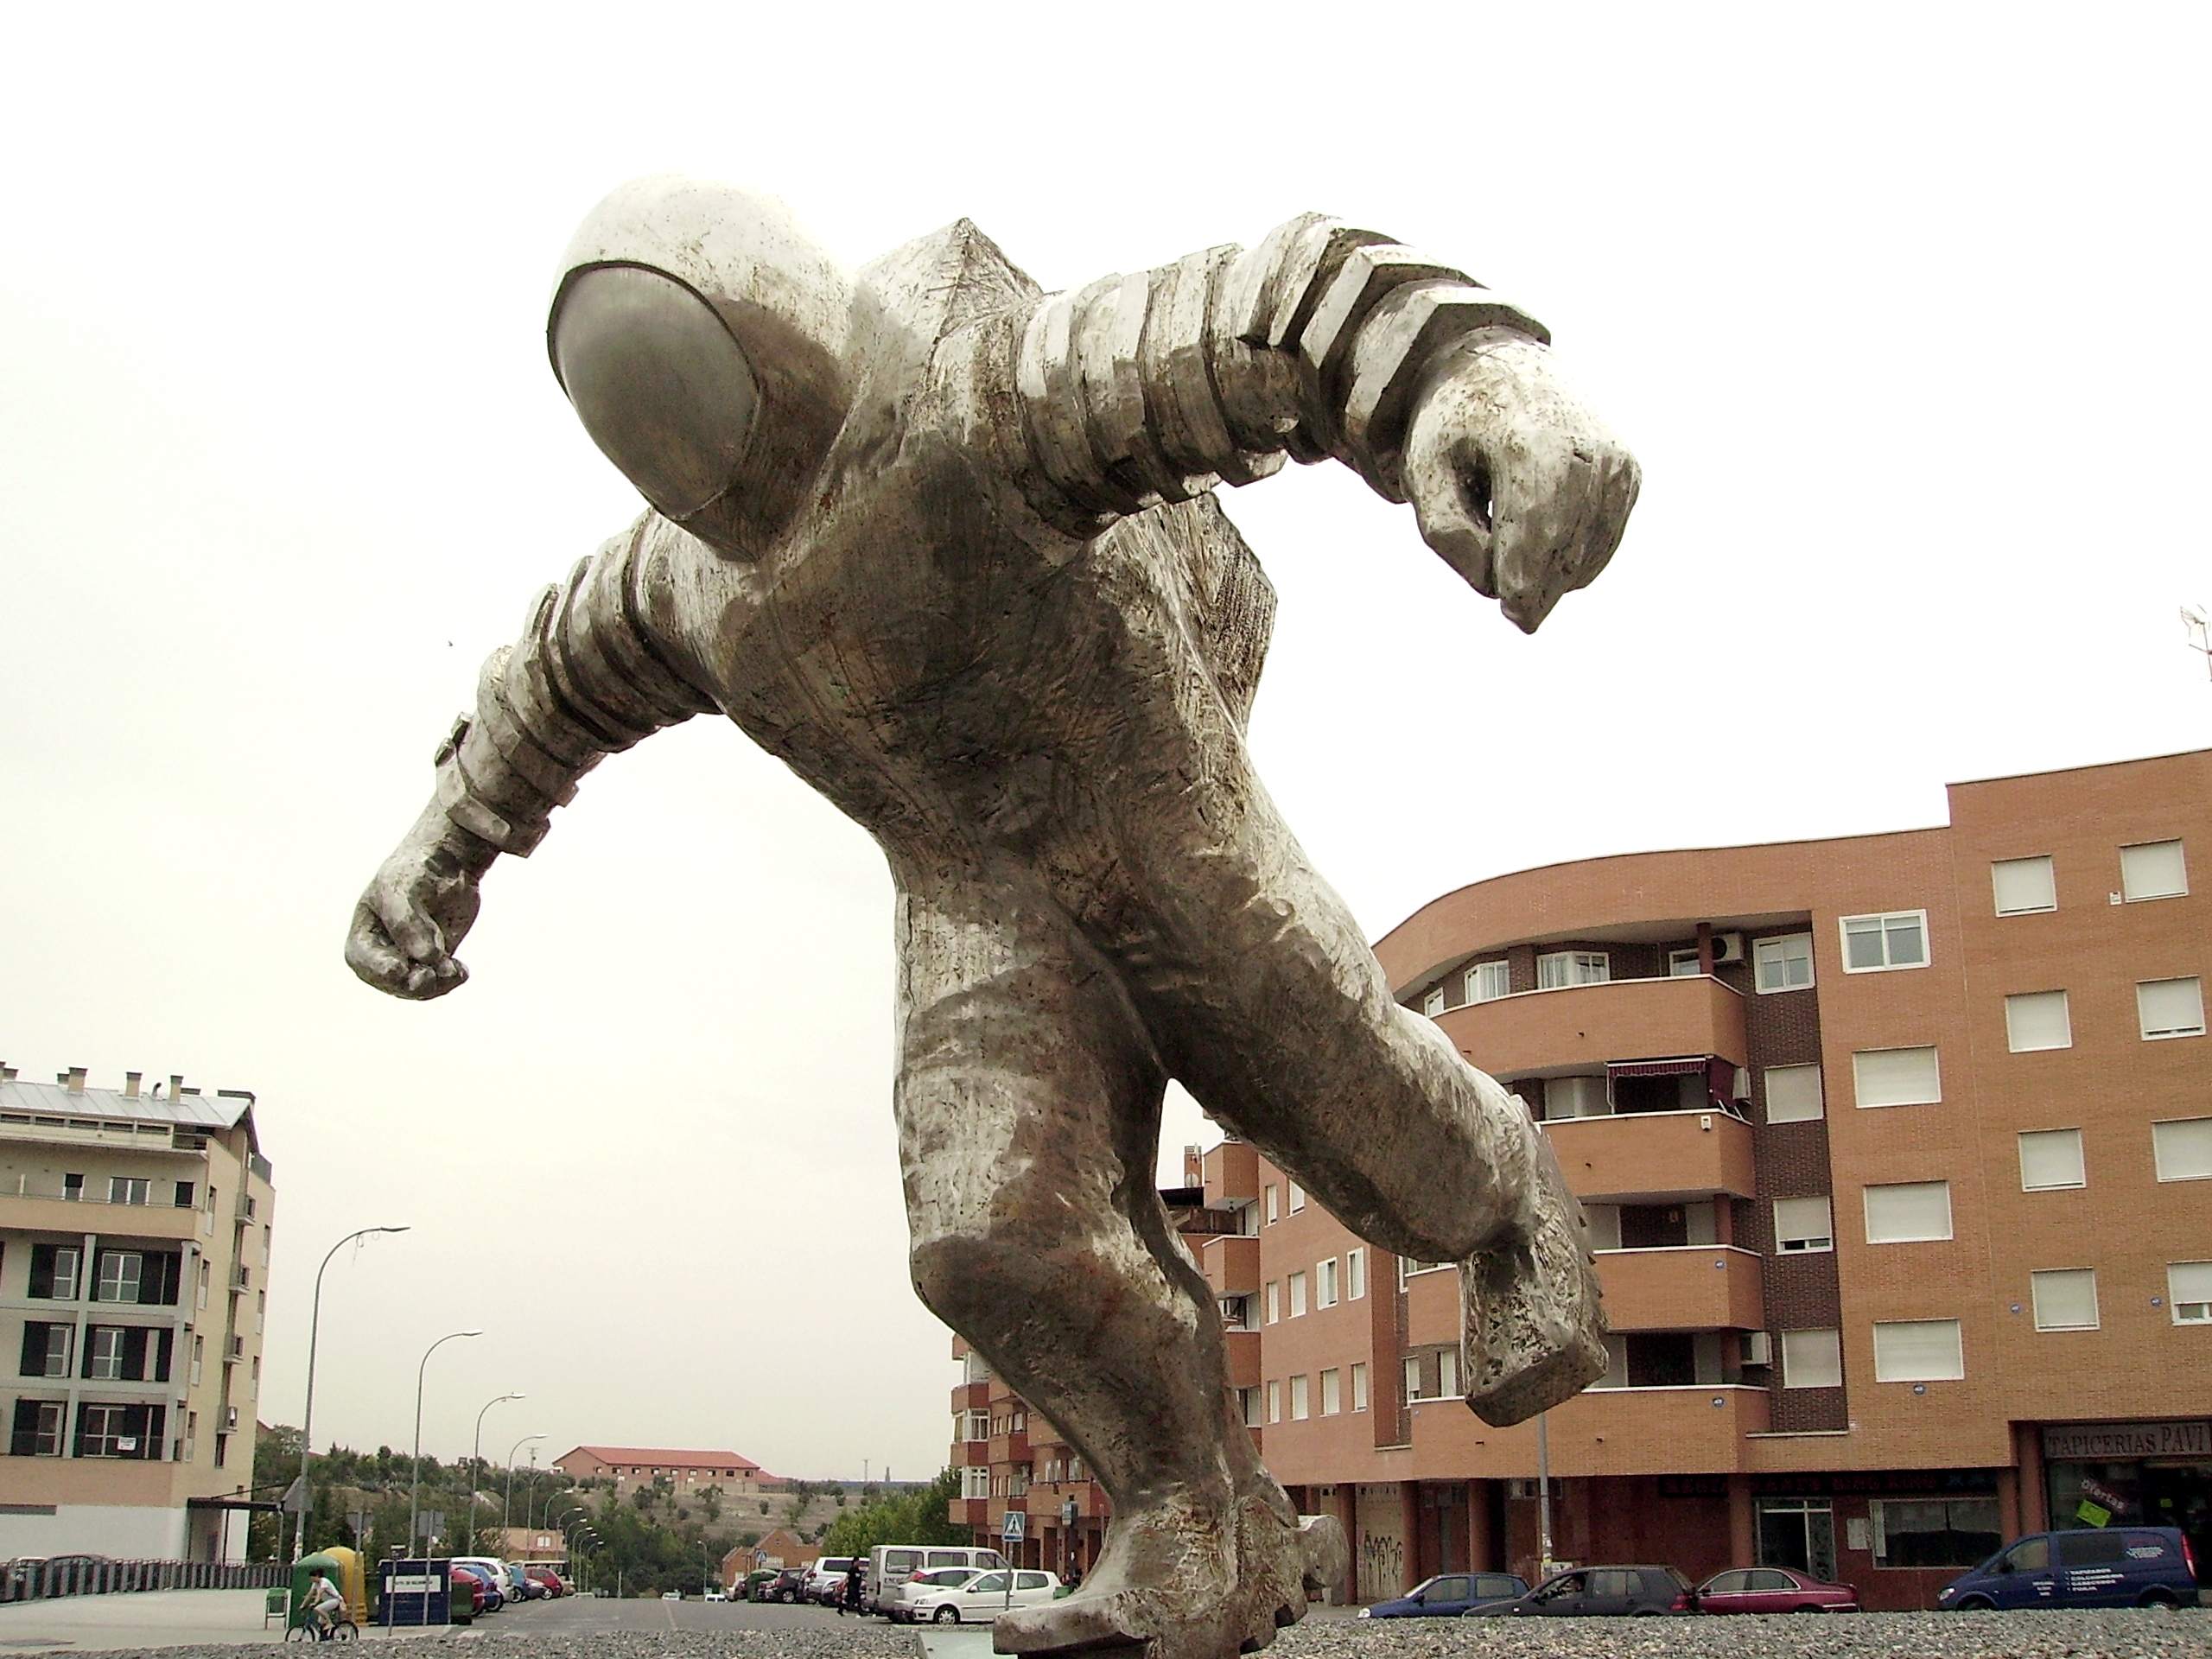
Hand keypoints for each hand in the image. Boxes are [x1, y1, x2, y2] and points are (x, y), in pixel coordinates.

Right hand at [344, 803, 495, 999]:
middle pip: (392, 982)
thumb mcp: (402, 887)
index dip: (378, 970)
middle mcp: (384, 952)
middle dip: (412, 983)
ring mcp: (411, 959)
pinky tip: (461, 970)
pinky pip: (441, 982)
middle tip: (433, 975)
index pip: (362, 961)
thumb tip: (425, 958)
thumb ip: (407, 922)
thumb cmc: (415, 870)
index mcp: (364, 934)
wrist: (448, 863)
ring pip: (419, 987)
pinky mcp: (436, 960)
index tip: (400, 969)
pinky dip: (451, 979)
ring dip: (436, 985)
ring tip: (454, 971)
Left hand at [1401, 331, 1638, 632]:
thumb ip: (1445, 533)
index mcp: (1531, 445)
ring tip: (1511, 526)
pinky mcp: (1628, 473)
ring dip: (1548, 570)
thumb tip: (1494, 586)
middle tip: (1514, 610)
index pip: (1535, 535)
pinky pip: (1602, 544)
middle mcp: (1585, 451)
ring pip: (1587, 555)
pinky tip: (1541, 530)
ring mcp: (1614, 462)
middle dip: (1534, 588)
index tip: (1513, 617)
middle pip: (1565, 553)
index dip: (1522, 585)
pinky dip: (1571, 556)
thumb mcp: (1423, 471)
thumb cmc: (1455, 424)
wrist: (1506, 363)